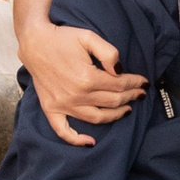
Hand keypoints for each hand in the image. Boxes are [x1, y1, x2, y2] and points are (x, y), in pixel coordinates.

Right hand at [19, 16, 147, 149]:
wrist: (35, 43)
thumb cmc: (63, 38)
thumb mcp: (89, 37)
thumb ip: (108, 53)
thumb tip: (120, 70)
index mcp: (87, 77)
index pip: (119, 85)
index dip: (135, 83)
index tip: (144, 82)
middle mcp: (76, 95)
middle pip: (112, 101)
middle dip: (130, 97)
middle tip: (140, 94)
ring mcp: (63, 105)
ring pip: (96, 118)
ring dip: (115, 116)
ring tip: (127, 109)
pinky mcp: (51, 109)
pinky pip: (63, 131)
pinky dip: (76, 140)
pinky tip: (90, 142)